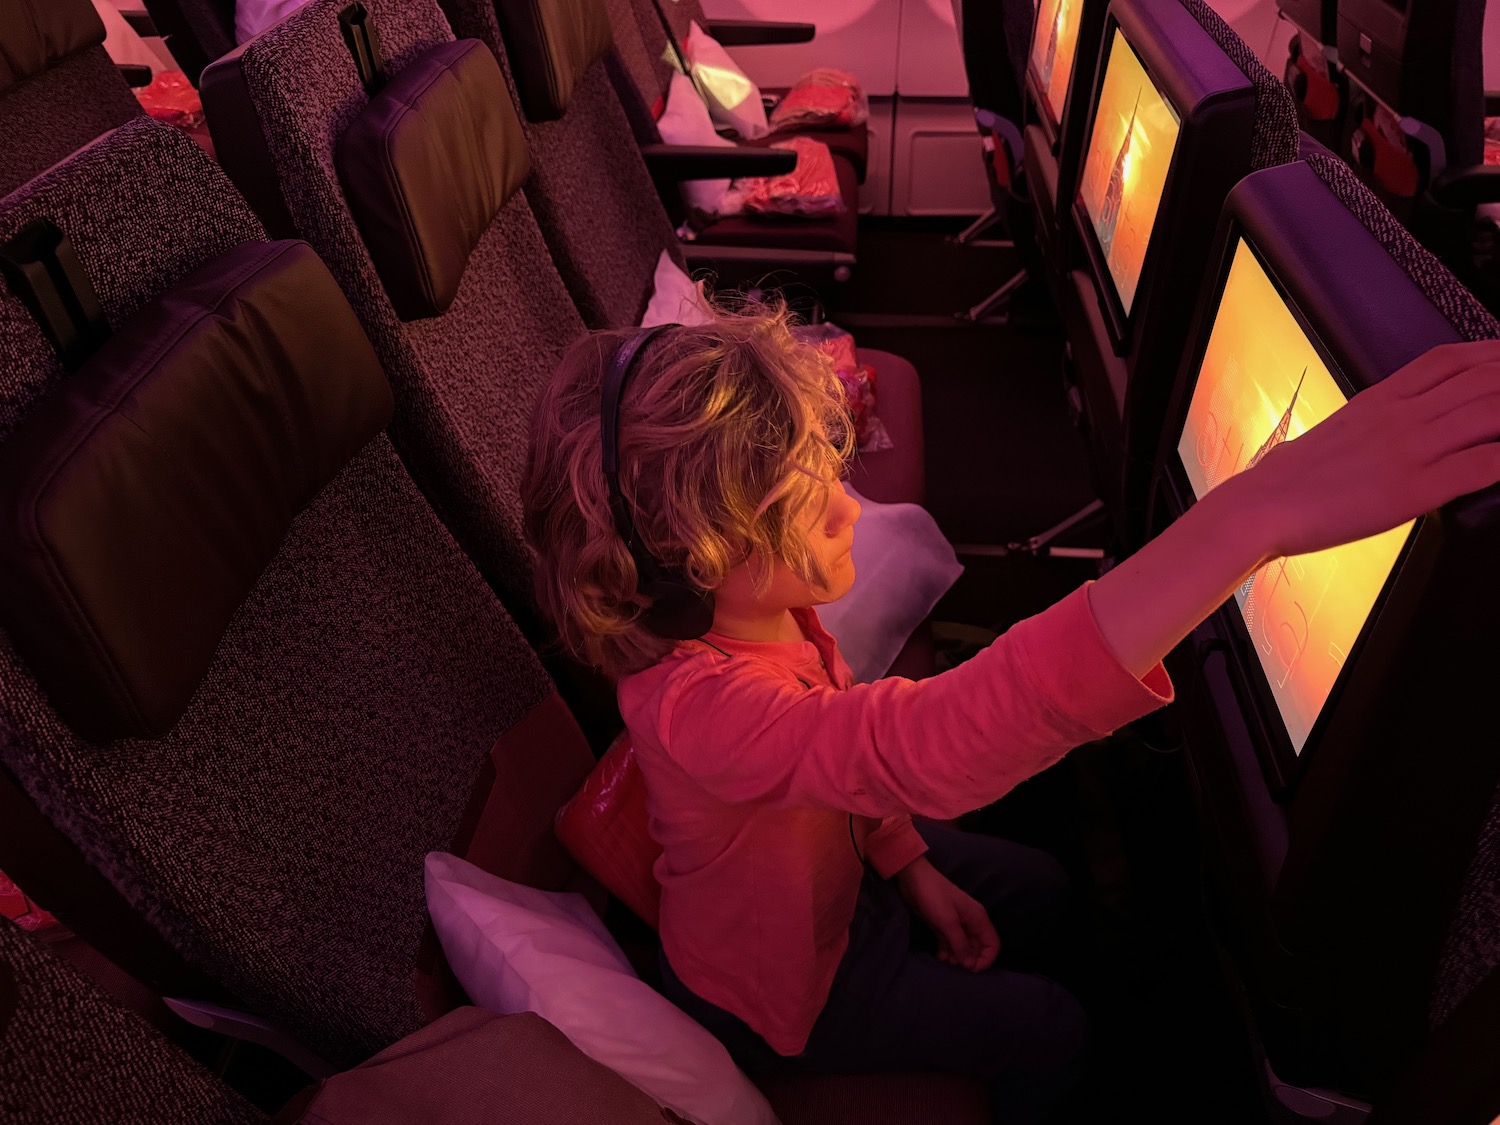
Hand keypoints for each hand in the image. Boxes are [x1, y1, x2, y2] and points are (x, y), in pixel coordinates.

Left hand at [893, 857, 999, 971]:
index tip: (972, 969)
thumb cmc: (934, 896)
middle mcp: (970, 922)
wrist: (913, 879)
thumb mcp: (948, 921)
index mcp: (978, 918)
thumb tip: (969, 964)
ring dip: (957, 956)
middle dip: (969, 959)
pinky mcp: (943, 925)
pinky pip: (950, 942)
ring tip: (946, 960)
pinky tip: (940, 956)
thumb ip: (960, 943)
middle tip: (956, 965)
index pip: (992, 943)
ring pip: (963, 946)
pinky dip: (947, 950)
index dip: (986, 958)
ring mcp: (956, 923)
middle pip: (978, 947)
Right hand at [1243, 340, 1499, 560]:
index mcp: (1380, 400)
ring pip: (1491, 413)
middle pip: (1482, 380)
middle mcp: (1400, 416)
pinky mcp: (1414, 489)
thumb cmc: (1291, 478)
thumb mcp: (1337, 429)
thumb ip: (1375, 418)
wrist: (1262, 506)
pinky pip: (1481, 465)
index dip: (1492, 355)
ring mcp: (1409, 451)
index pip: (1449, 360)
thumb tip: (1396, 422)